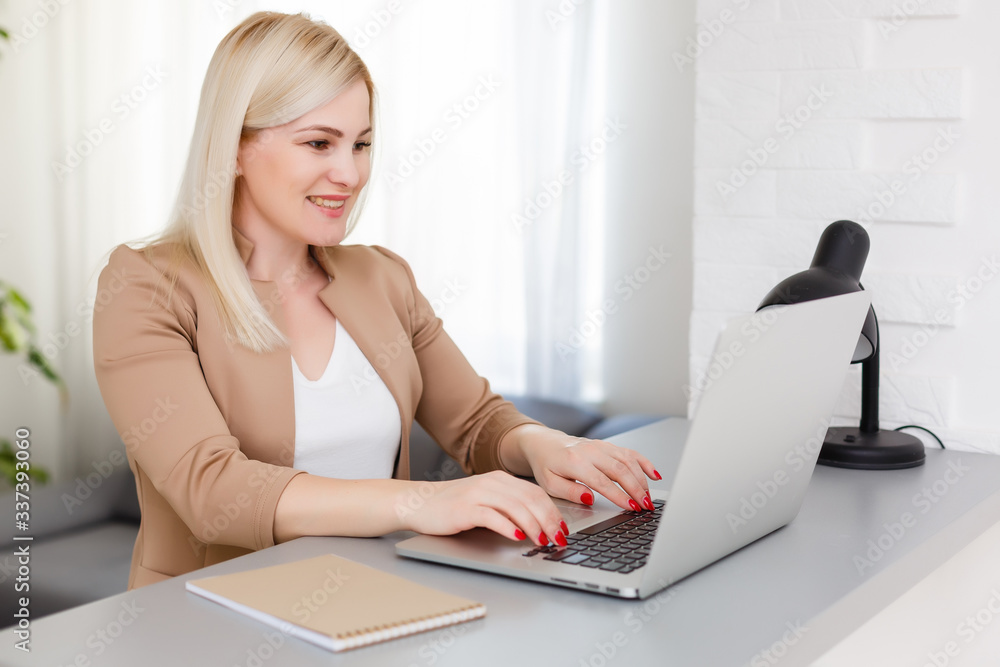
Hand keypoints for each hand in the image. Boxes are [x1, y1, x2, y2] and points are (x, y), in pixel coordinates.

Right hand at [397, 471, 567, 546]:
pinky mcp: (465, 508)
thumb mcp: (484, 501)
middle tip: (559, 539)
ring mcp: (478, 494)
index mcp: (500, 479)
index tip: (564, 529)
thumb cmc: (451, 507)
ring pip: (516, 507)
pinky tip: (518, 537)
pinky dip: (508, 527)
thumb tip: (537, 525)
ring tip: (543, 541)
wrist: (417, 502)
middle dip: (549, 520)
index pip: (536, 493)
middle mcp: (491, 482)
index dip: (553, 511)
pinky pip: (492, 516)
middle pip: (530, 499)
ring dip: (534, 526)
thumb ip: (507, 508)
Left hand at [505, 425, 660, 511]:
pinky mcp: (607, 445)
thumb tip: (590, 498)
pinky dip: (644, 462)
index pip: (602, 482)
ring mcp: (600, 446)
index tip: (632, 507)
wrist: (544, 444)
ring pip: (628, 461)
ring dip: (641, 480)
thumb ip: (570, 492)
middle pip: (620, 470)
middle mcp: (590, 451)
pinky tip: (654, 475)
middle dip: (636, 489)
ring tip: (648, 498)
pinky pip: (629, 452)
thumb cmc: (547, 465)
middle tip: (645, 506)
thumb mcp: (550, 484)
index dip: (620, 496)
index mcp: (575, 462)